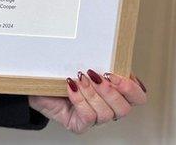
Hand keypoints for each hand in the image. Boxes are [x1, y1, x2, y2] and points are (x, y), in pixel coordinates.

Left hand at [28, 70, 147, 133]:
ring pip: (106, 113)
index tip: (113, 73)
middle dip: (110, 91)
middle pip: (125, 109)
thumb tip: (112, 49)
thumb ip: (101, 59)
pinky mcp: (79, 125)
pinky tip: (71, 87)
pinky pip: (87, 117)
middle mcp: (108, 108)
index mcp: (116, 93)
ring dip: (92, 93)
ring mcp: (94, 119)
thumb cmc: (61, 74)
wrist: (37, 84)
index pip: (138, 97)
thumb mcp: (83, 62)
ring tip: (79, 78)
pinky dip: (79, 100)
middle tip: (94, 75)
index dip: (130, 87)